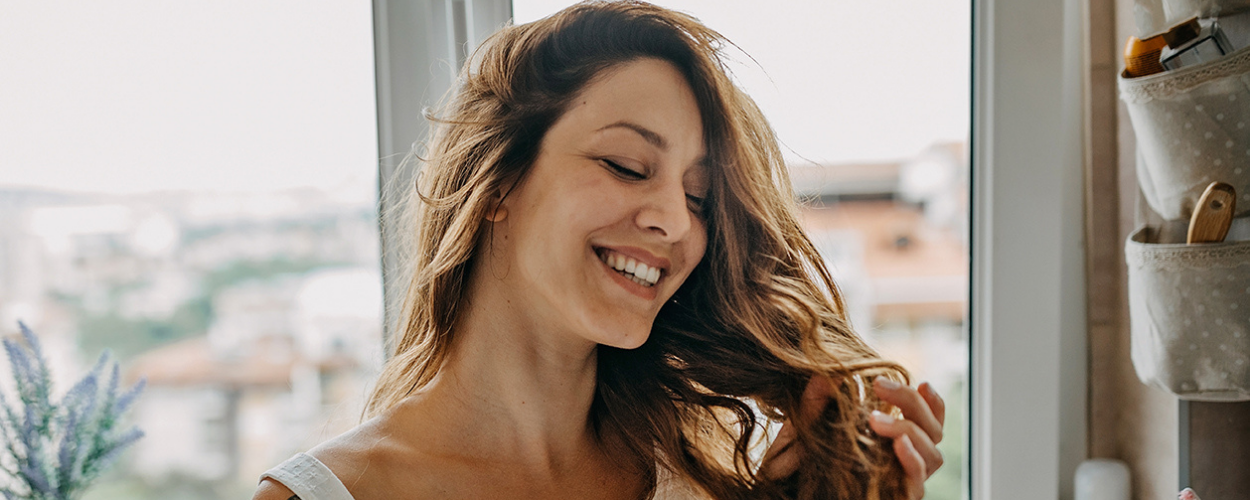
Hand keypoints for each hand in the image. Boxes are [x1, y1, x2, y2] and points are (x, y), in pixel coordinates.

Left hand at [761, 376, 945, 499]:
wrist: (797, 497)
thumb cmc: (805, 465)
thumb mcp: (808, 429)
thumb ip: (816, 403)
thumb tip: (827, 373)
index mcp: (896, 442)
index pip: (931, 421)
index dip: (933, 402)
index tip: (921, 382)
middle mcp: (906, 462)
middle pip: (933, 431)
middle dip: (911, 402)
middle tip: (879, 384)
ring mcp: (904, 481)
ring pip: (933, 455)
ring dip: (908, 429)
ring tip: (874, 419)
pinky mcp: (899, 498)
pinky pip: (918, 482)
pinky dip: (912, 460)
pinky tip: (898, 444)